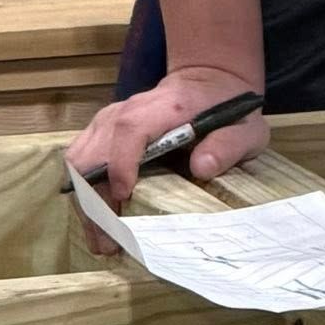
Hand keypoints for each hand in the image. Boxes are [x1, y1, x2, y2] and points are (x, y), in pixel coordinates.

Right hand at [65, 66, 269, 256]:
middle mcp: (127, 109)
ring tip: (102, 240)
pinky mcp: (103, 130)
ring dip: (85, 202)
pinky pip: (81, 161)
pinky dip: (85, 192)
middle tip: (108, 242)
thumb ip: (228, 146)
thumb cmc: (228, 110)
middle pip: (92, 152)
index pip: (129, 129)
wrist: (208, 82)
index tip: (124, 196)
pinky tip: (100, 221)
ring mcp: (110, 119)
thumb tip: (202, 167)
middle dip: (94, 200)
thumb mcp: (245, 129)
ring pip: (79, 160)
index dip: (121, 163)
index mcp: (165, 107)